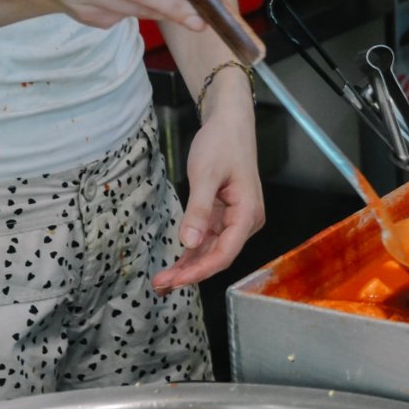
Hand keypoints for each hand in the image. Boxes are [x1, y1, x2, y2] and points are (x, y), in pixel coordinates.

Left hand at [152, 87, 263, 291]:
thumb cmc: (222, 144)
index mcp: (248, 214)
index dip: (200, 270)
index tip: (175, 280)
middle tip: (160, 284)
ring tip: (163, 280)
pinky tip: (176, 265)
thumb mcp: (206, 175)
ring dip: (190, 266)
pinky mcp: (225, 215)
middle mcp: (246, 222)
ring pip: (213, 250)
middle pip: (219, 256)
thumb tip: (190, 243)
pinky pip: (209, 239)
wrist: (230, 123)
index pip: (225, 253)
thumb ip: (199, 210)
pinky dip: (192, 252)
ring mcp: (236, 220)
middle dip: (191, 272)